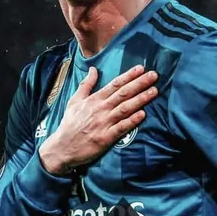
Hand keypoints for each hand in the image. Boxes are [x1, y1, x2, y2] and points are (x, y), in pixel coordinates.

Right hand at [39, 65, 157, 175]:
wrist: (62, 147)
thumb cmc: (70, 123)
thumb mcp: (74, 101)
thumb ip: (86, 85)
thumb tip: (93, 69)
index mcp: (94, 99)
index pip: (114, 84)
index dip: (129, 76)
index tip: (141, 68)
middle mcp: (100, 109)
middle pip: (123, 93)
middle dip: (140, 83)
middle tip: (154, 75)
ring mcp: (104, 123)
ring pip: (125, 108)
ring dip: (140, 99)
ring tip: (154, 91)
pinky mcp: (105, 138)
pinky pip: (121, 128)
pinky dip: (132, 121)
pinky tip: (143, 114)